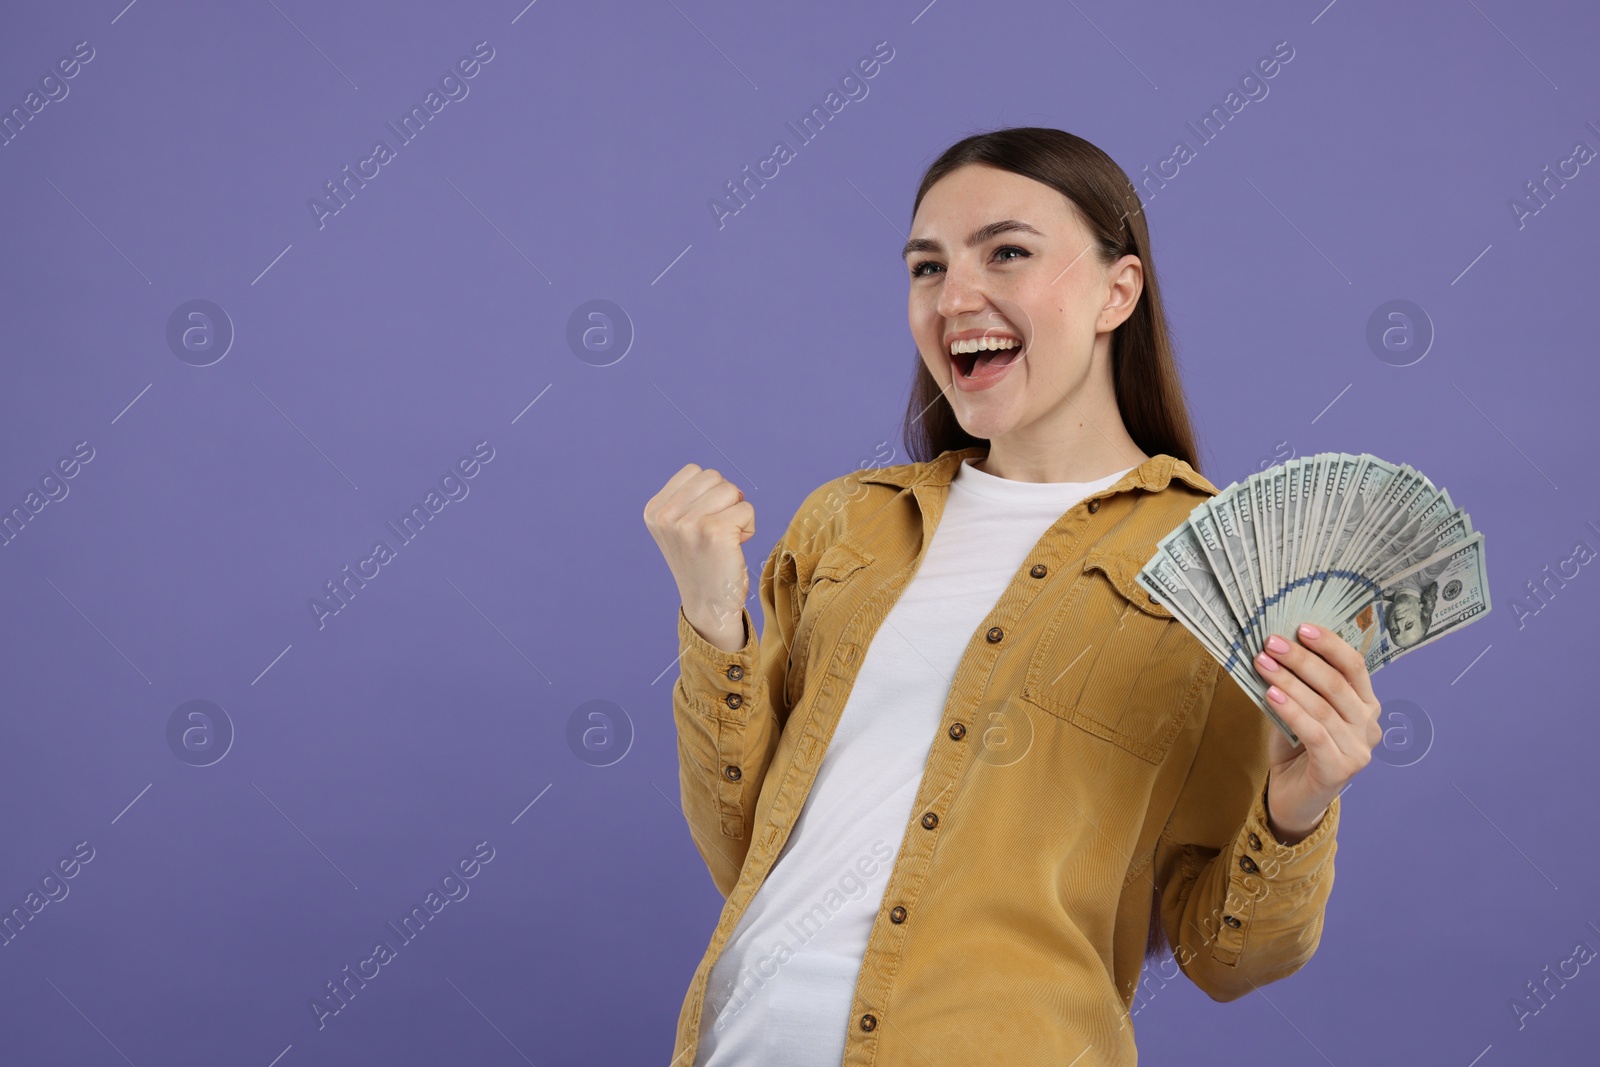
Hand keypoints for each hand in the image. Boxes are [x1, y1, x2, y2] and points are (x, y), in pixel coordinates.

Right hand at [642, 464, 755, 650]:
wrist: (708, 606)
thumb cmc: (702, 563)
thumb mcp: (680, 527)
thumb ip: (691, 498)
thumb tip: (728, 486)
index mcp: (654, 511)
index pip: (693, 471)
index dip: (708, 493)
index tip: (702, 524)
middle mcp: (665, 516)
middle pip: (713, 477)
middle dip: (724, 501)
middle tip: (717, 533)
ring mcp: (688, 523)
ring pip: (731, 490)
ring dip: (737, 513)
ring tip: (726, 539)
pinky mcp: (714, 531)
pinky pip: (746, 509)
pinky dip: (748, 526)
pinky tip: (735, 547)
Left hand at [1252, 623, 1382, 844]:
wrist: (1294, 798)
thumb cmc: (1296, 749)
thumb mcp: (1299, 709)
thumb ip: (1299, 683)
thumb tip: (1276, 645)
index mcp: (1364, 705)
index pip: (1354, 666)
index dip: (1329, 644)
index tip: (1301, 627)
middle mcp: (1369, 725)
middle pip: (1337, 683)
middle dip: (1302, 659)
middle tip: (1271, 642)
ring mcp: (1358, 749)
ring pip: (1322, 706)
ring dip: (1289, 681)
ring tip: (1262, 663)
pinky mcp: (1340, 769)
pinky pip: (1314, 732)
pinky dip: (1291, 710)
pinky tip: (1271, 695)